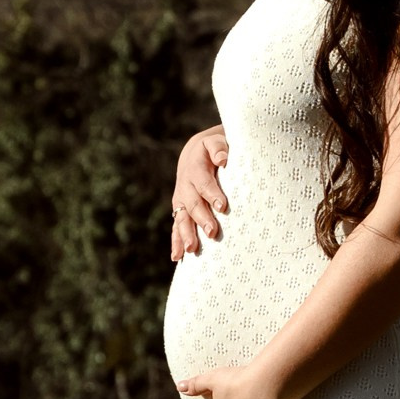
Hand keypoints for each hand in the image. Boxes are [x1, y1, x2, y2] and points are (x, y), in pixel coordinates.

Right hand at [170, 126, 230, 262]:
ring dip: (186, 234)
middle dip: (202, 218)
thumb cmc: (212, 150)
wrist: (195, 155)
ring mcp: (181, 200)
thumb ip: (218, 148)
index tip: (222, 206)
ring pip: (182, 218)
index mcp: (195, 169)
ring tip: (192, 249)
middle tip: (212, 232)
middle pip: (192, 204)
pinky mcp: (180, 211)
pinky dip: (176, 242)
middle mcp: (185, 186)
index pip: (204, 182)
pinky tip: (178, 257)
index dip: (212, 194)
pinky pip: (177, 227)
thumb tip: (223, 159)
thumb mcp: (215, 142)